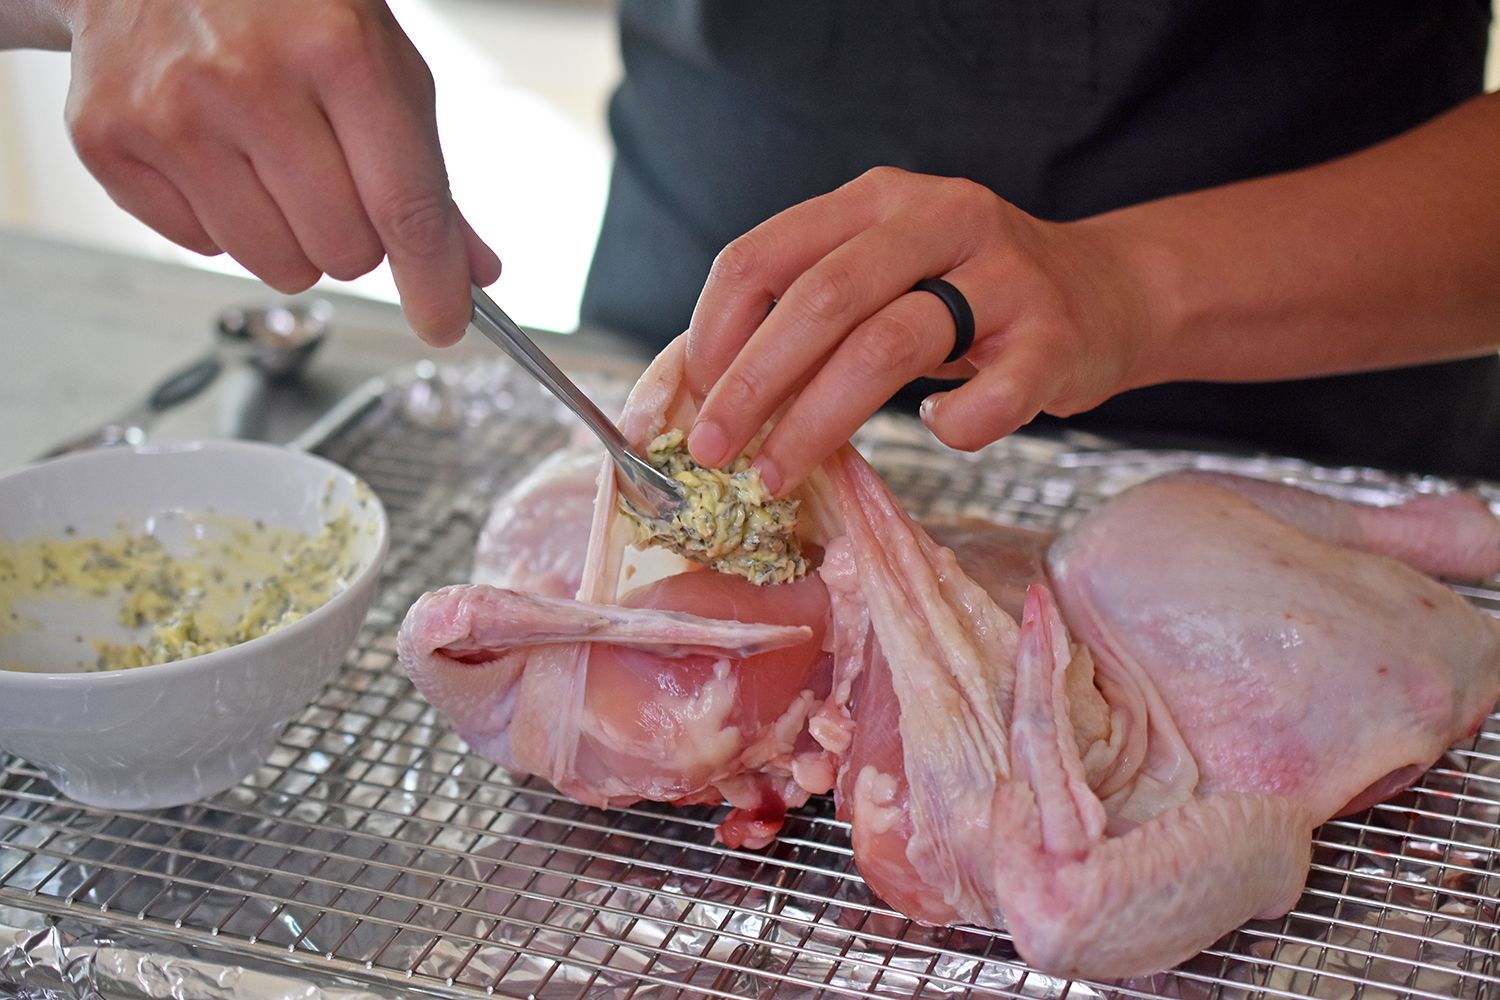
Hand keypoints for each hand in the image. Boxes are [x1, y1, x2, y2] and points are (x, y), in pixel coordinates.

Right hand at [57, 0, 498, 343]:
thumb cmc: (280, 6)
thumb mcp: (379, 63)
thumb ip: (426, 173)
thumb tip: (472, 271)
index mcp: (339, 49)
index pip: (404, 208)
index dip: (433, 283)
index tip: (443, 323)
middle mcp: (250, 79)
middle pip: (344, 252)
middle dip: (356, 238)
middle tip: (335, 180)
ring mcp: (172, 112)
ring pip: (276, 264)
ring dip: (291, 238)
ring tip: (273, 163)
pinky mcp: (108, 138)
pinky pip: (204, 248)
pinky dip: (222, 221)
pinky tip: (216, 154)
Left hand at [682, 167, 1154, 493]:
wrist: (1107, 291)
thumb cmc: (972, 292)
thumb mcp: (888, 265)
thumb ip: (812, 303)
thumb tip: (713, 387)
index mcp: (878, 199)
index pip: (765, 252)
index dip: (715, 327)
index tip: (694, 390)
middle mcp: (940, 219)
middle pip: (820, 300)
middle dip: (752, 385)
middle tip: (712, 449)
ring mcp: (1004, 277)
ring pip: (887, 346)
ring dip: (816, 422)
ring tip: (776, 473)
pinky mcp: (1053, 340)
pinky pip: (985, 400)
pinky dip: (949, 426)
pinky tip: (940, 425)